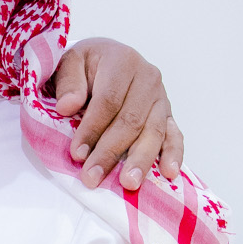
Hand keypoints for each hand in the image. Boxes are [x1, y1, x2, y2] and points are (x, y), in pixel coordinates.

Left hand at [50, 39, 182, 192]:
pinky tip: (169, 172)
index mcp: (123, 62)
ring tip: (129, 183)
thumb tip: (68, 106)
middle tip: (92, 178)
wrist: (106, 60)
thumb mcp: (69, 63)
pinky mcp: (168, 115)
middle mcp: (147, 78)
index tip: (77, 154)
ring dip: (140, 160)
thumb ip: (68, 82)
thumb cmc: (85, 66)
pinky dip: (173, 154)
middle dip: (110, 152)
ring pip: (153, 131)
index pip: (108, 101)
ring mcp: (161, 98)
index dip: (92, 129)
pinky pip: (174, 135)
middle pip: (131, 121)